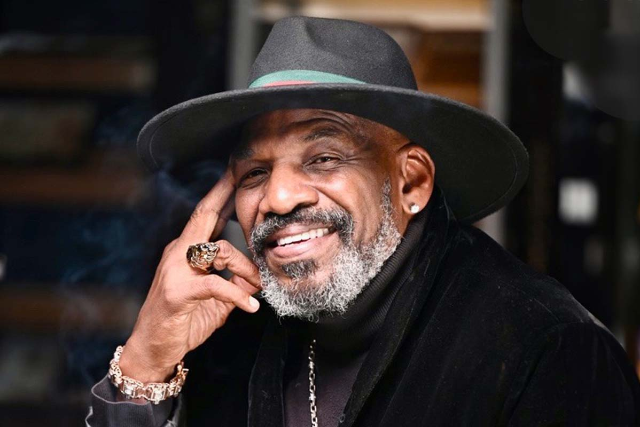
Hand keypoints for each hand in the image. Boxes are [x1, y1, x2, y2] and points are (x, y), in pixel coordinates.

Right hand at [118, 169, 260, 384]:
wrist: (153, 349)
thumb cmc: (182, 321)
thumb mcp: (217, 300)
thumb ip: (236, 283)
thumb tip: (260, 273)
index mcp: (186, 252)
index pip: (204, 217)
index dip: (219, 194)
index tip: (234, 173)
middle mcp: (178, 254)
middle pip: (203, 217)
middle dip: (224, 195)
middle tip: (241, 178)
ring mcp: (175, 270)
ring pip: (218, 251)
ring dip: (246, 266)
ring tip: (259, 284)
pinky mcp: (177, 291)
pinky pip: (216, 284)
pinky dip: (238, 294)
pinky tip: (251, 306)